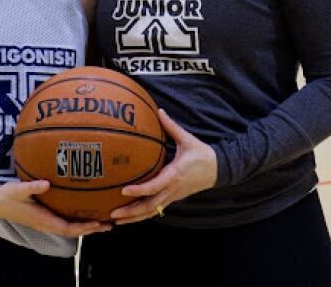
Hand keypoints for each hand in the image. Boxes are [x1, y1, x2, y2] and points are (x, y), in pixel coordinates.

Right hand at [0, 179, 110, 236]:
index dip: (83, 227)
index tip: (98, 223)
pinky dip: (76, 223)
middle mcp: (45, 224)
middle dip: (90, 230)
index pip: (67, 228)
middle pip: (72, 232)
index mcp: (42, 219)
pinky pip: (63, 224)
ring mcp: (44, 223)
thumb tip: (46, 183)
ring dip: (85, 228)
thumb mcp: (19, 189)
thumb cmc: (7, 195)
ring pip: (68, 229)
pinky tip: (82, 216)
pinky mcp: (43, 219)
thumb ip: (32, 186)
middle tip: (109, 225)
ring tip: (101, 223)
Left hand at [110, 108, 216, 224]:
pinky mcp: (173, 198)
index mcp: (174, 174)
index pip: (154, 186)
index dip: (139, 190)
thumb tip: (159, 110)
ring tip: (116, 220)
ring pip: (152, 212)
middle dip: (131, 212)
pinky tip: (130, 217)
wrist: (218, 169)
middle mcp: (172, 189)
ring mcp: (173, 196)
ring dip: (134, 217)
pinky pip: (156, 210)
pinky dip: (142, 215)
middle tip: (112, 214)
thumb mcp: (187, 139)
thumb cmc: (202, 154)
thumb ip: (171, 126)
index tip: (124, 190)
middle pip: (149, 206)